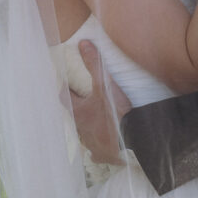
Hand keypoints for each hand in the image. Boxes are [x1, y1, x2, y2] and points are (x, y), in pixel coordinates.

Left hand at [68, 40, 131, 164]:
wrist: (132, 141)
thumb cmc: (115, 113)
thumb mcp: (105, 85)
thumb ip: (94, 64)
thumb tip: (82, 43)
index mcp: (78, 111)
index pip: (64, 97)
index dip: (66, 89)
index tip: (68, 84)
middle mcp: (80, 128)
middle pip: (74, 116)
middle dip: (78, 109)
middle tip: (84, 102)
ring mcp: (90, 143)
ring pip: (83, 135)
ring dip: (87, 128)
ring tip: (94, 124)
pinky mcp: (101, 154)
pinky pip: (95, 154)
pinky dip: (97, 151)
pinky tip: (100, 150)